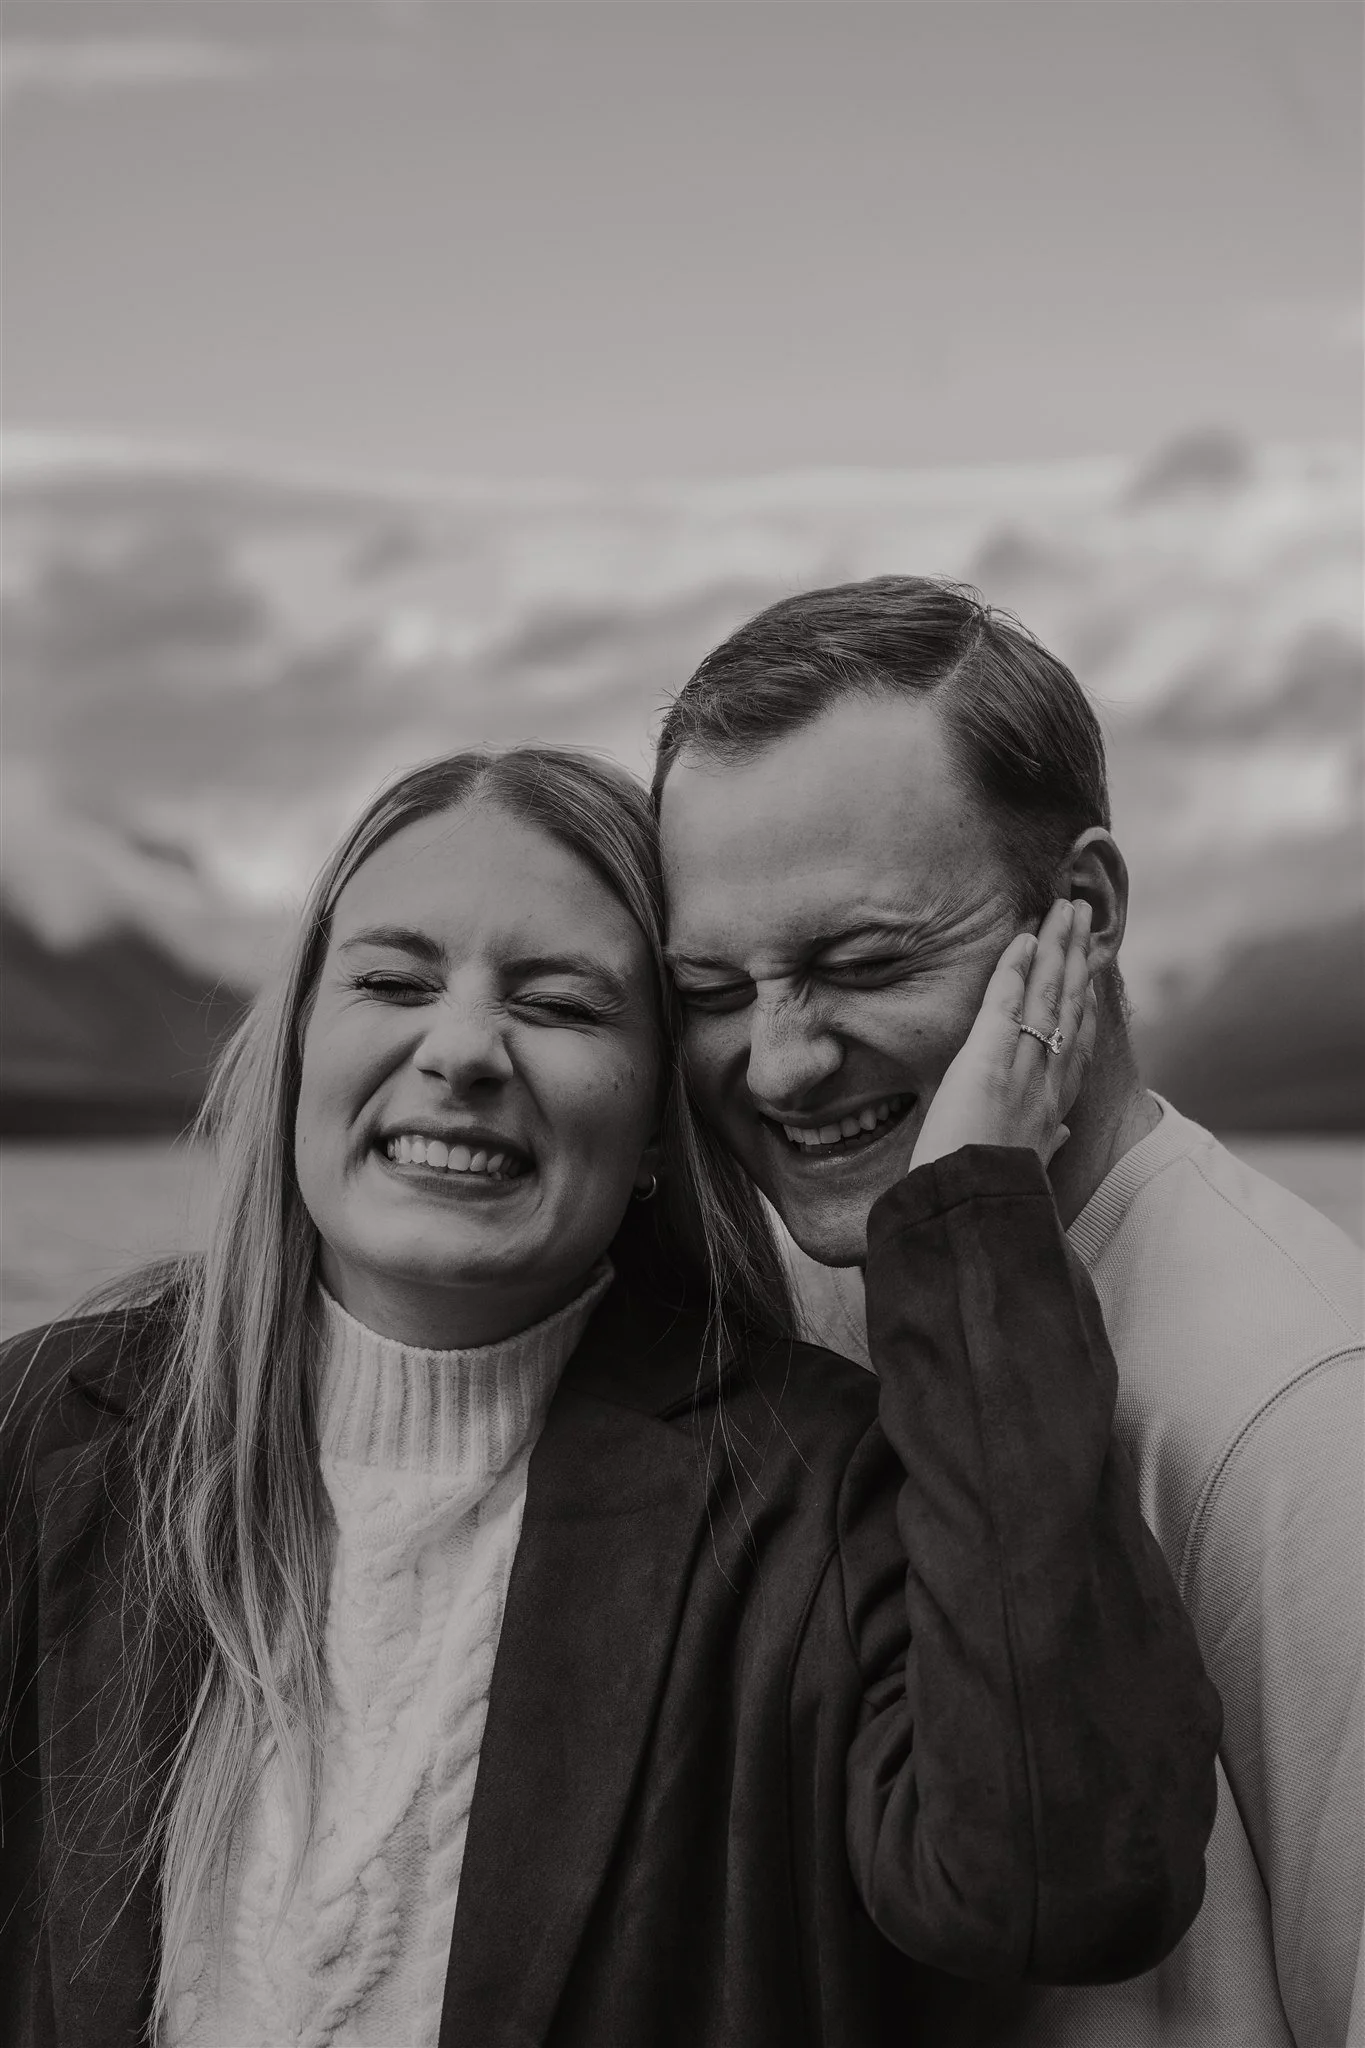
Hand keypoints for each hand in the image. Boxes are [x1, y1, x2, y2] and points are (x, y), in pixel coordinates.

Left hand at [909, 898, 1097, 1173]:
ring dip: (1057, 947)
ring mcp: (1021, 1069)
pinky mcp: (987, 1063)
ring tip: (1064, 907)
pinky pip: (1004, 1005)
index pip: (1075, 1043)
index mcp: (1053, 1108)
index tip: (1089, 972)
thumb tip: (1060, 1138)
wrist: (970, 1214)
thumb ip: (1046, 1145)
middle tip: (1083, 915)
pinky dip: (1014, 970)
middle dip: (1077, 958)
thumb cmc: (989, 1196)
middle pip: (1070, 1006)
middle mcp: (1046, 1082)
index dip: (1084, 1002)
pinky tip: (1022, 937)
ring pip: (1047, 997)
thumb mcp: (1027, 1169)